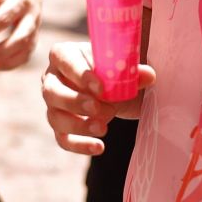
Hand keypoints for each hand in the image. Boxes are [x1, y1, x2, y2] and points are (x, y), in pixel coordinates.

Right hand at [43, 39, 154, 154]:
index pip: (63, 59)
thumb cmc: (113, 70)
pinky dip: (79, 145)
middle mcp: (53, 79)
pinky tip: (99, 147)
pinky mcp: (60, 125)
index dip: (79, 74)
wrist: (115, 89)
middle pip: (52, 91)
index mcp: (64, 54)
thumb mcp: (122, 67)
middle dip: (76, 103)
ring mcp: (54, 104)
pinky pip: (63, 139)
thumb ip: (133, 70)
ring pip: (55, 117)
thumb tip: (149, 76)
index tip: (101, 88)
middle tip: (100, 109)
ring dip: (79, 125)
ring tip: (103, 128)